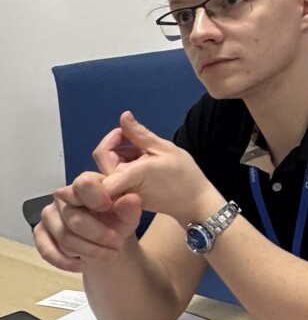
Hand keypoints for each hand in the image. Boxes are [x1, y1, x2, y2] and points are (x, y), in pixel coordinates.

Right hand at [34, 161, 143, 274]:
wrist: (108, 239)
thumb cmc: (118, 220)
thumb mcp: (130, 215)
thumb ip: (130, 207)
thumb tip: (130, 200)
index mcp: (87, 184)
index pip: (83, 184)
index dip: (95, 196)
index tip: (108, 207)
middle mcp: (63, 196)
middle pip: (74, 218)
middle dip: (99, 235)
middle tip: (118, 244)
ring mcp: (49, 214)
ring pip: (64, 237)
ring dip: (88, 251)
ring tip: (109, 255)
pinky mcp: (41, 233)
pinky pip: (47, 250)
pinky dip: (65, 262)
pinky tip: (82, 266)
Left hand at [98, 112, 214, 224]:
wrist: (194, 203)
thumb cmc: (183, 175)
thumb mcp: (164, 149)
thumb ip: (140, 133)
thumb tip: (124, 116)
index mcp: (128, 176)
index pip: (102, 153)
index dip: (111, 138)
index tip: (130, 132)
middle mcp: (119, 187)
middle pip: (105, 158)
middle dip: (119, 144)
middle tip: (140, 139)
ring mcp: (122, 194)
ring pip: (111, 165)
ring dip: (125, 153)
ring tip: (148, 152)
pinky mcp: (126, 196)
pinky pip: (118, 175)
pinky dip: (128, 164)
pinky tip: (146, 163)